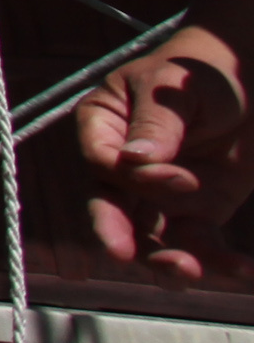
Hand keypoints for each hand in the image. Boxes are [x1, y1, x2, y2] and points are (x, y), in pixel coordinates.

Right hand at [78, 24, 253, 283]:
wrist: (247, 77)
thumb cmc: (200, 70)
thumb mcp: (177, 87)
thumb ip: (157, 123)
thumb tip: (136, 161)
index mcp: (103, 127)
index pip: (103, 163)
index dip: (132, 178)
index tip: (179, 179)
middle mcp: (124, 167)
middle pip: (112, 209)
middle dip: (120, 235)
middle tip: (127, 255)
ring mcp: (161, 194)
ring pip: (152, 237)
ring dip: (166, 259)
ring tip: (192, 272)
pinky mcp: (199, 210)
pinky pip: (201, 243)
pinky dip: (219, 260)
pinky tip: (242, 268)